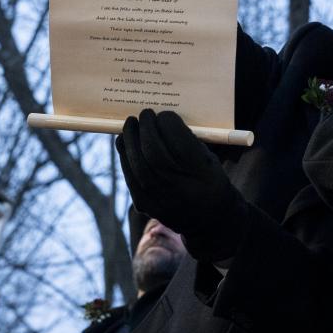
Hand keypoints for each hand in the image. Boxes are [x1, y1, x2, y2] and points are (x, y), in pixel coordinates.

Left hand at [117, 110, 246, 261]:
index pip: (178, 139)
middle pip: (153, 150)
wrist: (207, 218)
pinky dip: (124, 155)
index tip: (165, 114)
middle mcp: (180, 186)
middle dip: (146, 127)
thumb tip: (161, 120)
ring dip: (131, 139)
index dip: (168, 122)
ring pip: (137, 163)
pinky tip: (124, 142)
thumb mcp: (209, 158)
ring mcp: (160, 197)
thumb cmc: (208, 179)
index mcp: (202, 171)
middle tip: (145, 114)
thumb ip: (188, 140)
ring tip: (131, 124)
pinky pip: (129, 176)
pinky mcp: (145, 204)